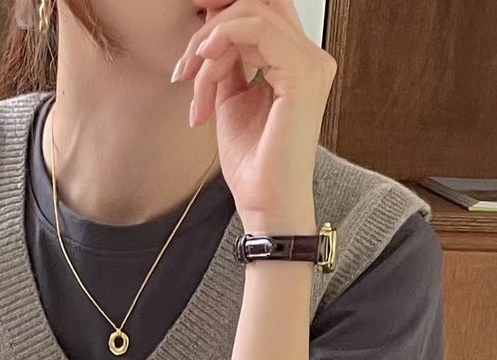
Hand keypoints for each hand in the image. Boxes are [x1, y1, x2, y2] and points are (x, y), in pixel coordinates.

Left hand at [171, 0, 336, 229]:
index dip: (222, 18)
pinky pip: (258, 30)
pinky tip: (203, 67)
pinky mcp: (301, 74)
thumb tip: (210, 29)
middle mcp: (311, 58)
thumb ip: (226, 61)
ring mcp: (310, 64)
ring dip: (209, 43)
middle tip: (186, 63)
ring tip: (192, 81)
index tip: (190, 51)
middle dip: (214, 23)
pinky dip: (222, 42)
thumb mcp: (230, 99)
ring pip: (253, 14)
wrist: (265, 202)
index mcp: (297, 63)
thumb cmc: (252, 163)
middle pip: (260, 4)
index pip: (261, 14)